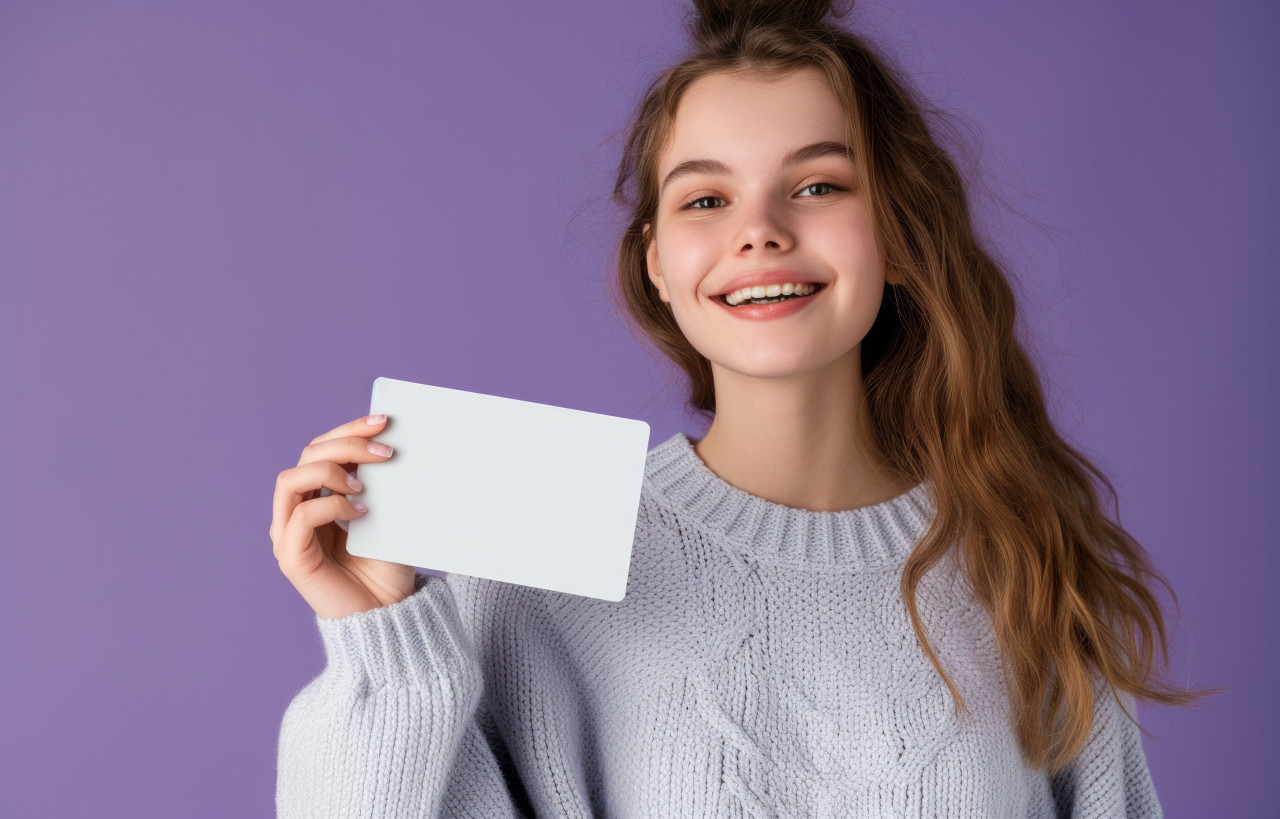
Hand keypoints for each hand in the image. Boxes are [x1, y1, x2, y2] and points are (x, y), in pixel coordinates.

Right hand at [271, 414, 415, 618]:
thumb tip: (389, 441)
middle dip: (345, 444)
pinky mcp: (292, 558)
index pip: (321, 449)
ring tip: (365, 484)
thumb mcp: (387, 515)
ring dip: (330, 471)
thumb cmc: (389, 568)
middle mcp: (296, 514)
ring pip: (291, 479)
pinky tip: (361, 511)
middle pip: (306, 456)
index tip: (383, 420)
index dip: (349, 430)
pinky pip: (300, 517)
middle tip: (384, 450)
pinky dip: (330, 506)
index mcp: (317, 498)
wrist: (391, 617)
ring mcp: (289, 536)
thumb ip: (379, 483)